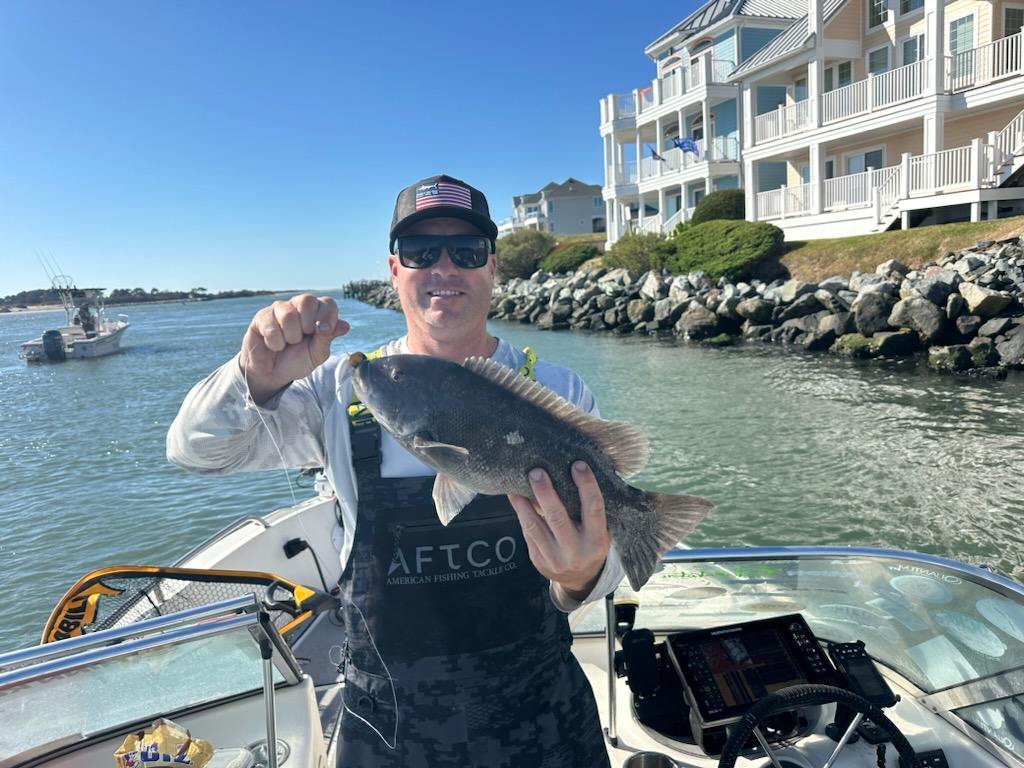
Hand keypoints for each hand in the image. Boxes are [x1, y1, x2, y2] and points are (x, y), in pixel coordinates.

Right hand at [240, 294, 348, 403]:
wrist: (272, 373)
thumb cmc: (297, 360)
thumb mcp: (316, 354)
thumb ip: (327, 339)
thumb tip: (345, 325)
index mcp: (317, 313)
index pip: (327, 303)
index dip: (327, 316)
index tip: (322, 331)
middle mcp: (299, 307)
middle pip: (307, 300)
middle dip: (307, 325)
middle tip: (302, 339)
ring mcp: (280, 309)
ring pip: (288, 314)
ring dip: (290, 336)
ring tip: (288, 343)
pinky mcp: (262, 316)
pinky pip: (271, 325)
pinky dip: (275, 342)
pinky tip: (274, 345)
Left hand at [507, 461, 609, 600]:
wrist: (580, 580)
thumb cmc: (590, 545)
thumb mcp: (598, 531)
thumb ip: (586, 511)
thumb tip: (566, 474)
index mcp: (597, 541)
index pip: (593, 509)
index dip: (586, 486)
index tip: (578, 465)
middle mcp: (576, 551)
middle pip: (558, 518)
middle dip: (545, 493)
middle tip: (536, 472)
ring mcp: (554, 558)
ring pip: (535, 527)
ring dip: (523, 504)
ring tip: (516, 485)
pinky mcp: (538, 560)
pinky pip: (528, 533)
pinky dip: (521, 514)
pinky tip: (516, 499)